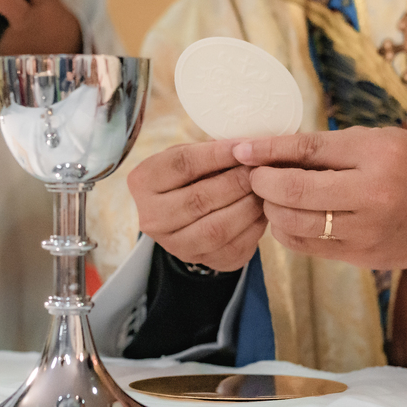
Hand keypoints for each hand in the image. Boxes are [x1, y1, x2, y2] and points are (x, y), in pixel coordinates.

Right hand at [127, 142, 266, 271]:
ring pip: (216, 229)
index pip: (182, 165)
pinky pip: (232, 247)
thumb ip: (212, 151)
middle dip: (236, 182)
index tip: (244, 147)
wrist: (184, 216)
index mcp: (143, 181)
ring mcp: (174, 244)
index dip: (217, 154)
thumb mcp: (190, 156)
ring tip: (263, 190)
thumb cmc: (189, 176)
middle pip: (198, 199)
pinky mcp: (201, 260)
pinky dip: (253, 227)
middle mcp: (152, 217)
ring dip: (247, 206)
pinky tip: (263, 210)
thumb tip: (249, 146)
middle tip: (258, 171)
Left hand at [233, 127, 406, 267]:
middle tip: (255, 177)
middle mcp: (372, 195)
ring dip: (272, 210)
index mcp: (377, 157)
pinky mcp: (361, 257)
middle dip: (264, 184)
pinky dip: (287, 231)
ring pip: (295, 224)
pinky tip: (287, 218)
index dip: (268, 151)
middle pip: (295, 192)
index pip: (308, 151)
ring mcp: (366, 231)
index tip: (241, 149)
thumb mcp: (376, 141)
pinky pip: (307, 247)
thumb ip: (327, 147)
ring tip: (271, 198)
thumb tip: (270, 151)